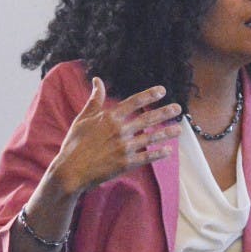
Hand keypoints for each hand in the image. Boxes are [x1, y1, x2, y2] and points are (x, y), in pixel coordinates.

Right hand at [47, 77, 181, 196]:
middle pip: (147, 119)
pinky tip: (169, 150)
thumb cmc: (75, 143)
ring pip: (151, 138)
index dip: (149, 95)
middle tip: (178, 108)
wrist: (71, 171)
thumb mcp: (83, 119)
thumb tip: (98, 80)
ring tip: (179, 129)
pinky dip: (159, 154)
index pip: (134, 102)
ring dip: (166, 133)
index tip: (162, 90)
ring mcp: (125, 147)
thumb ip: (94, 99)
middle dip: (164, 112)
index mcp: (109, 118)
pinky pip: (147, 157)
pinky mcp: (126, 163)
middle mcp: (120, 131)